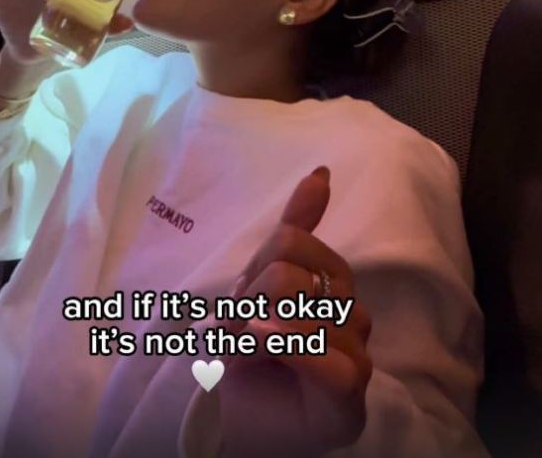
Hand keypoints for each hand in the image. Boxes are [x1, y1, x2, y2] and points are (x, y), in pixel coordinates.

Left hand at [220, 168, 371, 457]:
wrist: (243, 424)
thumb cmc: (254, 354)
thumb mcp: (262, 283)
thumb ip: (295, 230)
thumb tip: (322, 172)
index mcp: (335, 285)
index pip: (292, 242)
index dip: (254, 269)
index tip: (243, 299)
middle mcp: (354, 317)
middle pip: (288, 274)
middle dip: (249, 303)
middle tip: (241, 333)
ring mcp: (357, 358)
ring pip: (300, 312)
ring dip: (252, 334)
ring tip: (245, 355)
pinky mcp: (349, 400)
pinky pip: (328, 358)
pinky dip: (285, 347)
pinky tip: (259, 345)